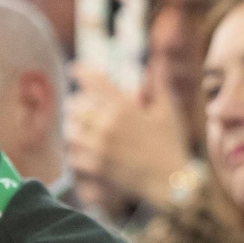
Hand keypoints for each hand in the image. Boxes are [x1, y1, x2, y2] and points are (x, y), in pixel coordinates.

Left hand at [65, 64, 191, 210]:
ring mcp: (100, 147)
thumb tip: (156, 61)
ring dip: (71, 128)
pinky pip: (73, 156)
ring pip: (71, 131)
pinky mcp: (97, 167)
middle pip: (76, 106)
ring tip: (73, 129)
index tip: (74, 68)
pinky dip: (74, 152)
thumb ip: (159, 84)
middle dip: (74, 104)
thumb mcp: (168, 111)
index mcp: (125, 107)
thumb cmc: (172, 145)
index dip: (81, 72)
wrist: (171, 181)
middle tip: (74, 105)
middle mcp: (108, 124)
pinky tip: (77, 152)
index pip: (96, 82)